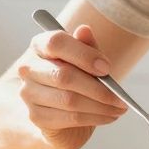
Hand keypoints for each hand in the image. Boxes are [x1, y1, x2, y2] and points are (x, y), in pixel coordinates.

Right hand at [14, 25, 128, 148]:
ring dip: (100, 107)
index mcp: (40, 45)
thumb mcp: (86, 58)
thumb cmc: (76, 75)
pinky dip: (94, 118)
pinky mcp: (36, 116)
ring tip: (119, 108)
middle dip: (98, 89)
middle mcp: (28, 68)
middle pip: (64, 76)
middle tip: (120, 97)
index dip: (83, 55)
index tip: (106, 68)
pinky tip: (109, 116)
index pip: (56, 43)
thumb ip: (87, 46)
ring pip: (69, 100)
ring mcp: (29, 93)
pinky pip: (70, 118)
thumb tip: (84, 30)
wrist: (61, 107)